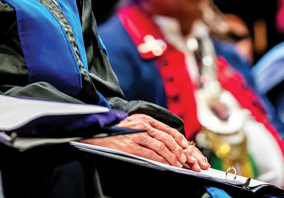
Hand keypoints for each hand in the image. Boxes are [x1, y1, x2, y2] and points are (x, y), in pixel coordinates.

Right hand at [82, 113, 209, 170]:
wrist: (95, 134)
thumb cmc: (115, 133)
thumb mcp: (133, 125)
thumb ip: (148, 130)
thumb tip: (166, 143)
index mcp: (144, 118)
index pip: (168, 129)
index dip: (180, 140)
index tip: (188, 149)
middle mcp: (142, 124)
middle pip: (168, 138)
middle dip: (180, 151)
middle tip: (187, 160)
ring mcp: (136, 134)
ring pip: (161, 146)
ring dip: (173, 157)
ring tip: (178, 165)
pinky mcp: (130, 145)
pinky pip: (150, 153)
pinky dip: (161, 160)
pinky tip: (166, 165)